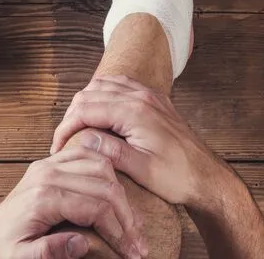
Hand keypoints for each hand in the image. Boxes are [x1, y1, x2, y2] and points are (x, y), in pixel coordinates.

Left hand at [0, 147, 146, 258]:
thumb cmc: (2, 250)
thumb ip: (49, 252)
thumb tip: (82, 243)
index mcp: (43, 197)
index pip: (96, 207)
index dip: (119, 231)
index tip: (132, 252)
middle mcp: (48, 173)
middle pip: (105, 185)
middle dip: (127, 216)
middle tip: (138, 242)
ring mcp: (49, 164)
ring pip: (102, 166)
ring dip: (121, 193)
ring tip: (130, 222)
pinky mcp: (52, 162)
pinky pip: (89, 156)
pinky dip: (107, 172)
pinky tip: (115, 195)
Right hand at [51, 75, 230, 210]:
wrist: (206, 175)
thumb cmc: (177, 177)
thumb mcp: (142, 170)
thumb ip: (112, 152)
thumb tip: (83, 138)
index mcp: (135, 113)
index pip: (86, 109)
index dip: (66, 127)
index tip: (57, 147)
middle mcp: (141, 97)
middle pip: (91, 93)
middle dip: (72, 114)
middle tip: (64, 140)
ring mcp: (149, 95)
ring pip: (104, 85)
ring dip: (86, 103)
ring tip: (77, 129)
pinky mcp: (154, 100)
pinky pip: (121, 85)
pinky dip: (103, 95)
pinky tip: (99, 114)